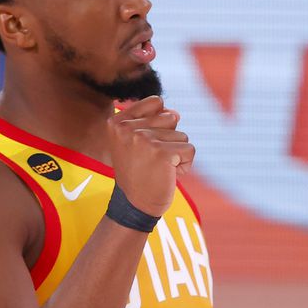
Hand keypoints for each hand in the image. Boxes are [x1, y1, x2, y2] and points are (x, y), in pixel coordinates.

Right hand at [108, 95, 193, 216]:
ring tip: (159, 168)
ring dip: (176, 153)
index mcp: (117, 121)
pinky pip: (189, 150)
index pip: (156, 102)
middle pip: (170, 117)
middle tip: (152, 159)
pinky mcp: (161, 153)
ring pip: (181, 135)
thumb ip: (154, 119)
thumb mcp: (137, 140)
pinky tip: (168, 174)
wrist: (135, 205)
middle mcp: (127, 128)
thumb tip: (174, 113)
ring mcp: (143, 139)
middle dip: (169, 139)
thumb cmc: (139, 171)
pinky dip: (185, 164)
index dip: (159, 123)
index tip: (145, 145)